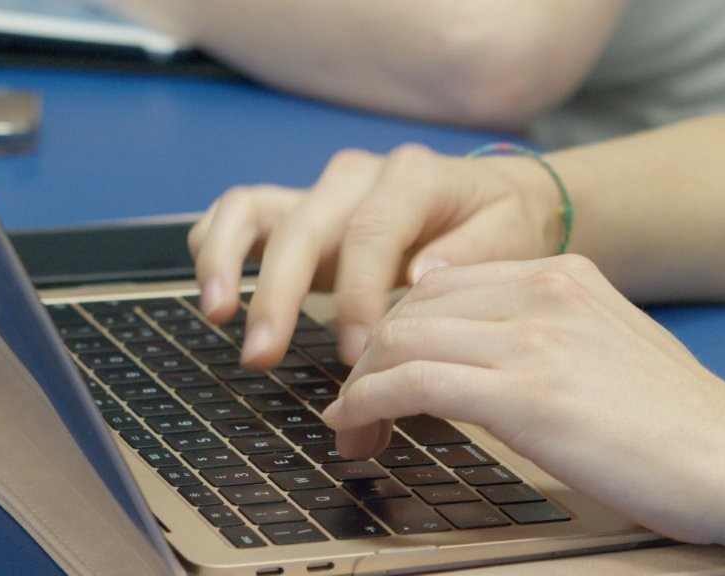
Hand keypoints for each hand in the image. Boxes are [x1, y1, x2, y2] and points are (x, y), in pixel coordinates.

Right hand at [188, 144, 562, 368]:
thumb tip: (418, 277)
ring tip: (217, 315)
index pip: (371, 233)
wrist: (492, 196)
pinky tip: (213, 295)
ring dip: (225, 262)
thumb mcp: (511, 235)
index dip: (356, 295)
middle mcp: (357, 175)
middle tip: (263, 356)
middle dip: (278, 294)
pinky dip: (215, 247)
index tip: (354, 355)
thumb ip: (472, 254)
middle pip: (303, 226)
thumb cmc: (502, 221)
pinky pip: (239, 214)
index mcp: (414, 176)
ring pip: (251, 209)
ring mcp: (319, 190)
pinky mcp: (297, 211)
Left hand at [322, 255, 724, 543]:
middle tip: (351, 406)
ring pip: (400, 338)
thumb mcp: (606, 345)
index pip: (440, 285)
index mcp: (562, 273)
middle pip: (410, 306)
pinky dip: (367, 403)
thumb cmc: (674, 419)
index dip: (394, 329)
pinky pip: (412, 382)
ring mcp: (535, 337)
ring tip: (351, 428)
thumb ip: (543, 330)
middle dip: (366, 357)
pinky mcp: (526, 391)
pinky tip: (355, 428)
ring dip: (358, 386)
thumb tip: (475, 353)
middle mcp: (544, 290)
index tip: (376, 370)